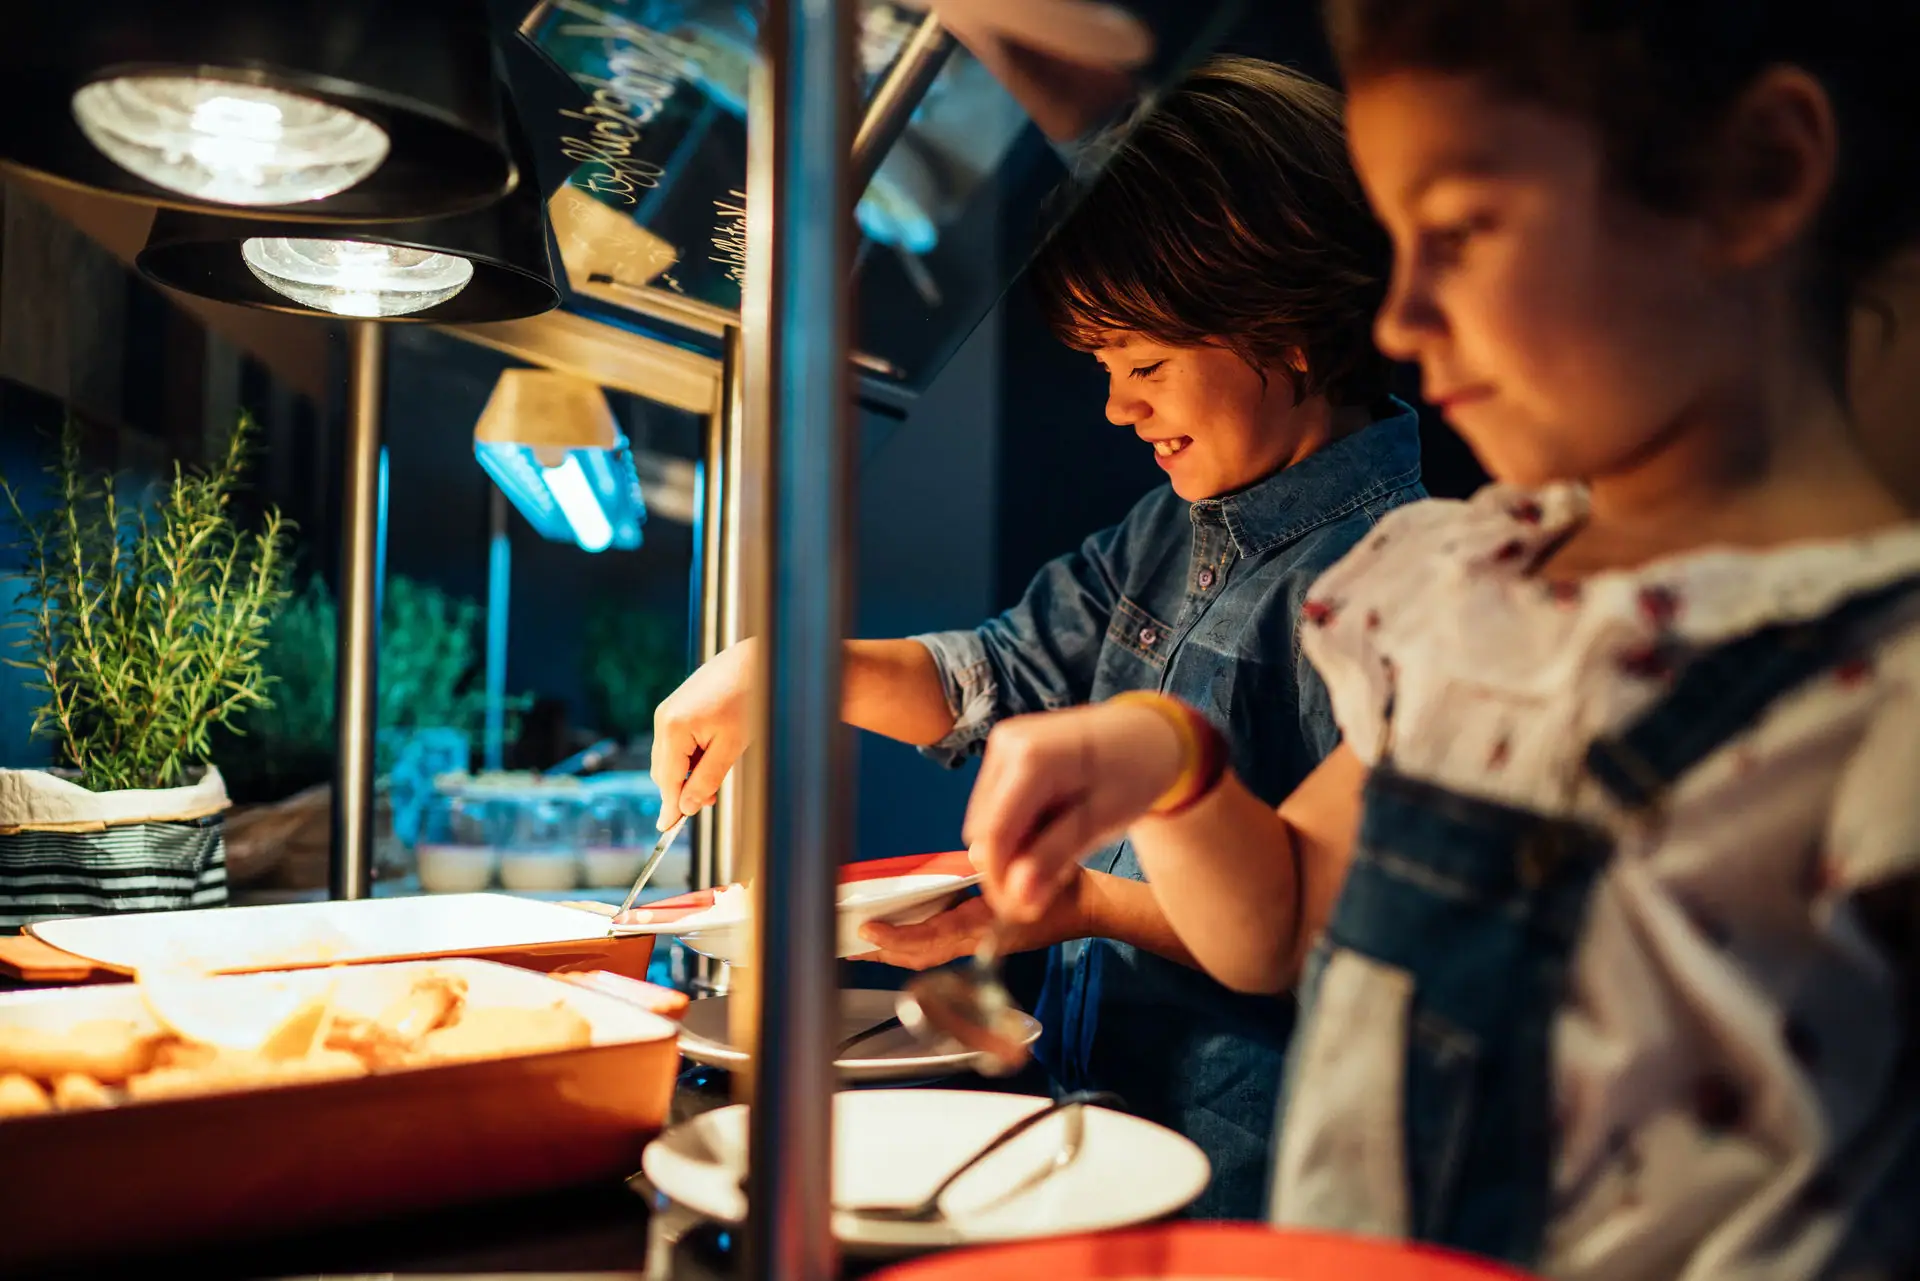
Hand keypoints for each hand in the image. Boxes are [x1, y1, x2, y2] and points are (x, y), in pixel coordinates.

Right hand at [650, 638, 759, 828]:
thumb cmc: (748, 698)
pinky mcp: (677, 706)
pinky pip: (677, 740)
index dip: (669, 807)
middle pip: (664, 770)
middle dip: (683, 788)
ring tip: (719, 767)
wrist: (756, 661)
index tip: (667, 829)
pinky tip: (714, 750)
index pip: (667, 780)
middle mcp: (664, 718)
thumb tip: (687, 806)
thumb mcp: (731, 747)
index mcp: (674, 728)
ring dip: (688, 771)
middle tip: (710, 799)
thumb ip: (706, 779)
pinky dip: (691, 754)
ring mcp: (669, 710)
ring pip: (670, 757)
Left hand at [856, 872, 1091, 968]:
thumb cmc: (1065, 886)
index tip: (869, 931)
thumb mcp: (1036, 865)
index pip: (932, 938)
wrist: (1090, 907)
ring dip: (897, 950)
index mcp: (988, 925)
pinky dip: (915, 942)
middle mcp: (980, 940)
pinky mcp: (984, 939)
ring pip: (929, 953)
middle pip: (922, 954)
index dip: (897, 938)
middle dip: (886, 952)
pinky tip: (900, 933)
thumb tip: (976, 857)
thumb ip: (1004, 864)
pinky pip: (941, 946)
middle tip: (851, 944)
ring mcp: (981, 943)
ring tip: (865, 943)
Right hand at [964, 702, 1183, 923]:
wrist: (1146, 734)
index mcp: (1031, 758)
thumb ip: (1054, 858)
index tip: (1022, 911)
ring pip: (985, 820)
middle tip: (1050, 883)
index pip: (993, 834)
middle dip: (1009, 864)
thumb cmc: (1133, 774)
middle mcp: (1007, 744)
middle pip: (983, 829)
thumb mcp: (1100, 822)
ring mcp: (1002, 744)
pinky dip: (1016, 826)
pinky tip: (1049, 828)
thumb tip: (1018, 900)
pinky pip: (994, 804)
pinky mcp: (1003, 750)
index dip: (1001, 879)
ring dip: (1013, 846)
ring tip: (1057, 850)